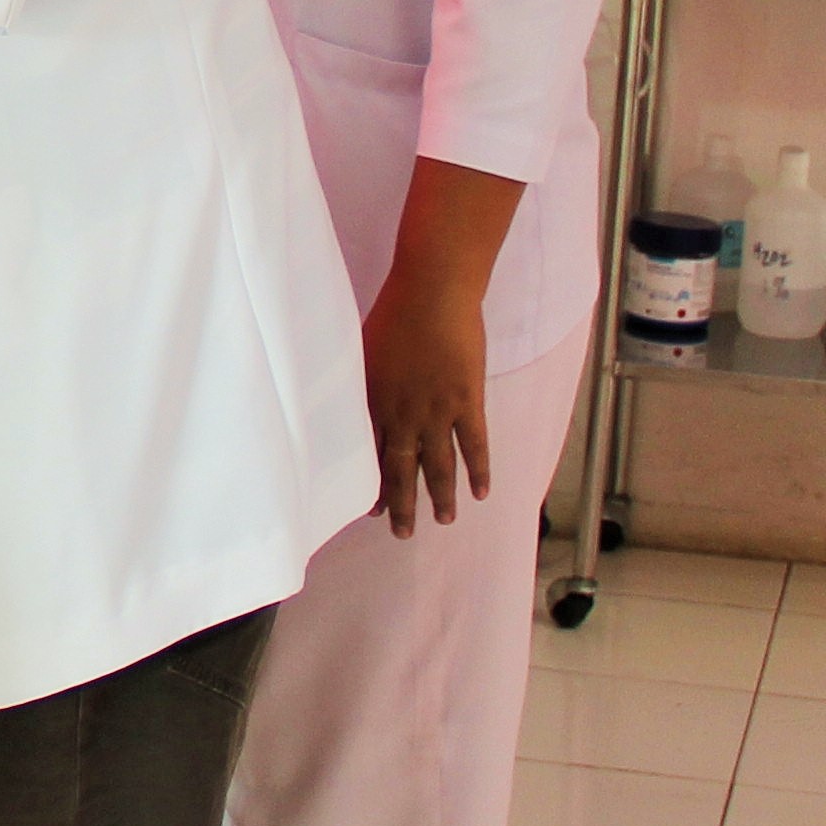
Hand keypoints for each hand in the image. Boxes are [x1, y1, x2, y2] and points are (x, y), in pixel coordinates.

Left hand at [362, 271, 491, 537]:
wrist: (432, 292)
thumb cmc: (392, 311)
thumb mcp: (361, 349)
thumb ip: (360, 381)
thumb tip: (344, 397)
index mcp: (374, 404)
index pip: (372, 457)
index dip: (374, 485)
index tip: (372, 511)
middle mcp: (403, 416)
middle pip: (402, 470)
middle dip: (402, 505)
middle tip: (403, 534)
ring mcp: (438, 412)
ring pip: (439, 465)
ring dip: (441, 496)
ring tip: (443, 521)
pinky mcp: (468, 401)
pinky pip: (475, 445)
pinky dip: (479, 470)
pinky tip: (481, 493)